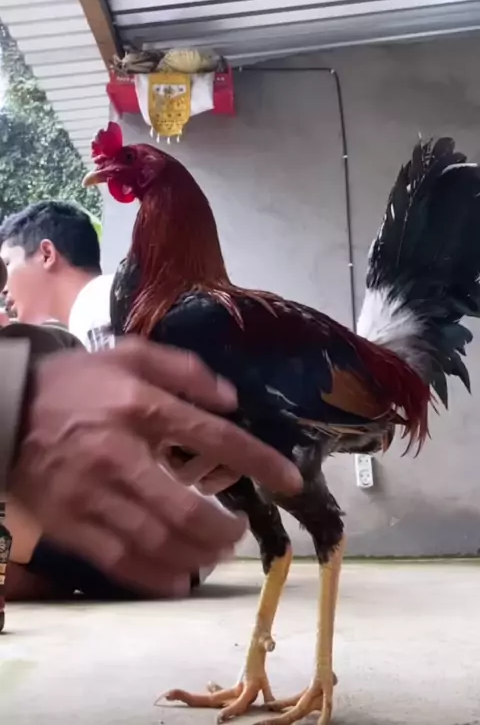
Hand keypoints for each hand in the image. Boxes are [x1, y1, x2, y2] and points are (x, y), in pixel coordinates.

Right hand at [9, 338, 300, 595]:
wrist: (4, 409)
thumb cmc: (76, 382)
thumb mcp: (128, 355)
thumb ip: (183, 369)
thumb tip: (231, 398)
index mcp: (139, 407)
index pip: (213, 437)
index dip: (259, 461)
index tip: (291, 480)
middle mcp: (119, 455)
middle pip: (185, 509)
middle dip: (224, 529)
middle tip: (240, 531)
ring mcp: (92, 495)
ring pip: (156, 542)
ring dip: (197, 554)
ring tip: (216, 551)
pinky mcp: (70, 523)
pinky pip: (119, 561)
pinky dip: (155, 577)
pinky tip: (179, 580)